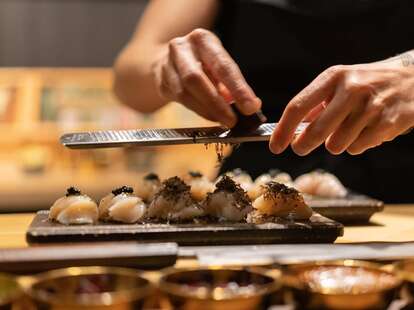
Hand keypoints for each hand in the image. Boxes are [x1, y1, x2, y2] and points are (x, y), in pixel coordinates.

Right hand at [152, 28, 260, 127]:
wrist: (166, 59)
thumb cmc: (201, 63)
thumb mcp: (218, 64)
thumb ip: (232, 83)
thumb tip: (250, 105)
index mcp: (202, 40)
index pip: (222, 65)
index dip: (238, 88)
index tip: (251, 107)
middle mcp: (181, 48)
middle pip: (196, 78)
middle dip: (217, 103)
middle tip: (233, 120)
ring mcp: (166, 65)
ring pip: (185, 93)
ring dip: (207, 111)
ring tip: (224, 120)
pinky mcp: (161, 83)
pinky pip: (181, 101)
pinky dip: (199, 111)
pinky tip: (211, 116)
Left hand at [270, 56, 413, 154]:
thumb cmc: (369, 84)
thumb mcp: (341, 83)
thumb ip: (316, 105)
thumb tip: (290, 129)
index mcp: (334, 77)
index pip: (298, 106)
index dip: (283, 130)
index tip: (275, 146)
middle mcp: (352, 89)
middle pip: (316, 131)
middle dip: (303, 145)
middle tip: (301, 148)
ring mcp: (372, 106)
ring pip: (336, 145)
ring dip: (337, 144)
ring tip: (350, 129)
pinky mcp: (389, 122)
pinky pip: (358, 148)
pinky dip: (358, 145)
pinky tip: (368, 130)